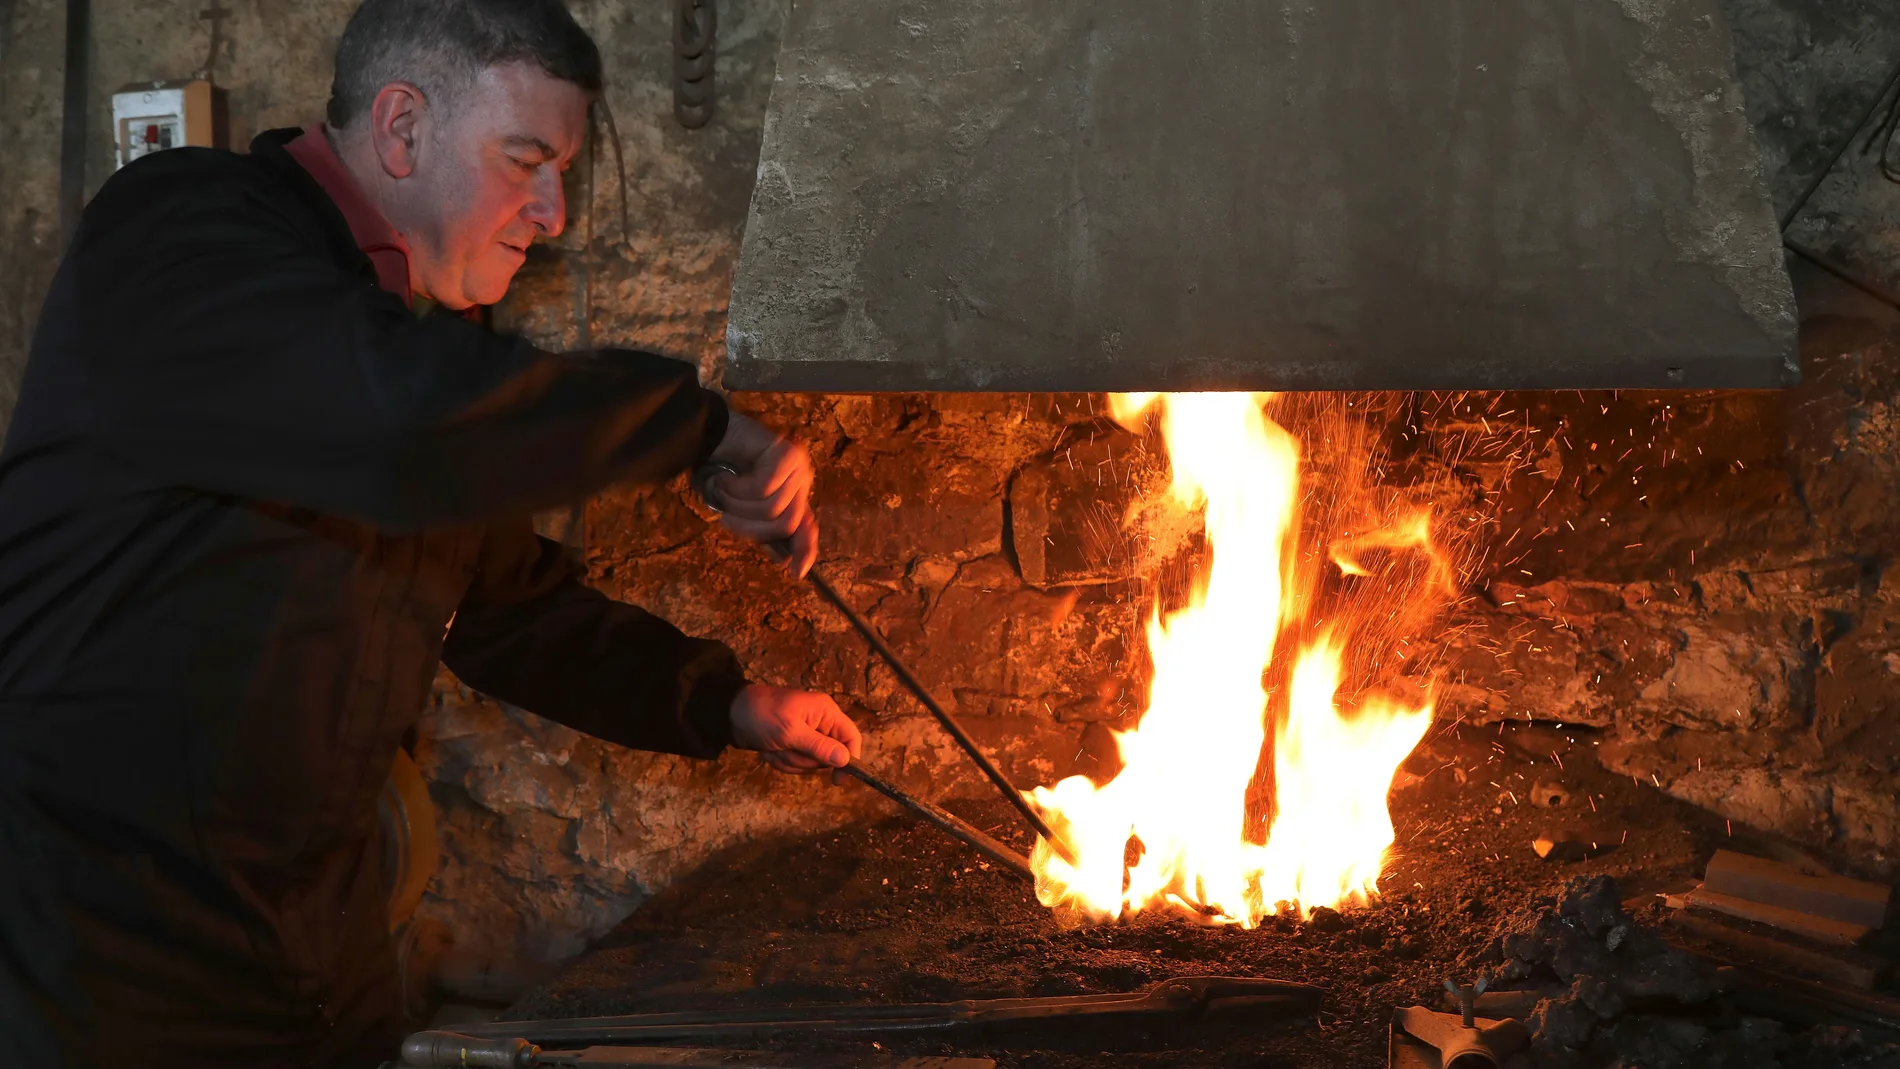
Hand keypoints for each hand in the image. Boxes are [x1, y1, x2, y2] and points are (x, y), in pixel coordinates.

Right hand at [708, 412, 818, 577]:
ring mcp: (796, 467)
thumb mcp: (737, 511)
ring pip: (772, 509)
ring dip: (737, 504)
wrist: (705, 436)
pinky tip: (725, 475)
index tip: (795, 573)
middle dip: (748, 527)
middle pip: (785, 525)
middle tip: (724, 516)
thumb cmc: (719, 473)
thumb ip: (761, 531)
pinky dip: (736, 487)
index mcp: (792, 499)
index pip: (807, 529)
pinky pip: (764, 488)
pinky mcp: (786, 454)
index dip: (805, 552)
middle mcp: (800, 484)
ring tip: (722, 488)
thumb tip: (783, 559)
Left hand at [729, 684, 861, 783]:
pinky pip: (796, 763)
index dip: (850, 759)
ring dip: (790, 760)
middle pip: (829, 755)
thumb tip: (846, 760)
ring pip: (810, 762)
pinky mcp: (793, 744)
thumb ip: (819, 746)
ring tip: (774, 747)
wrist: (731, 714)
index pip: (851, 737)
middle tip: (786, 748)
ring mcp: (806, 735)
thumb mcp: (790, 732)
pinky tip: (769, 751)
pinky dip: (782, 761)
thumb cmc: (762, 716)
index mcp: (825, 712)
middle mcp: (820, 723)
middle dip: (805, 758)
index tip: (838, 779)